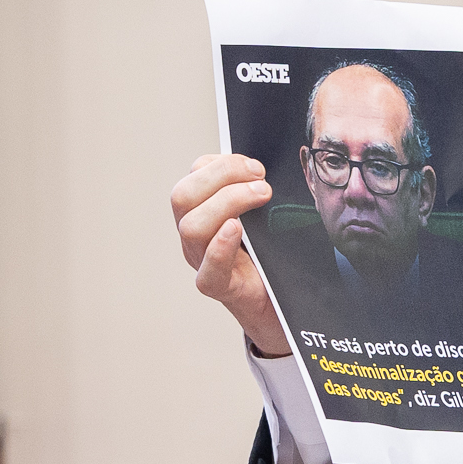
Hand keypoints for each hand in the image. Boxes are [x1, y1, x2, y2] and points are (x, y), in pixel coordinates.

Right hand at [172, 153, 289, 357]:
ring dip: (227, 203)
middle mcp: (195, 234)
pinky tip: (236, 230)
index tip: (255, 165)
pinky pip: (208, 269)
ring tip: (261, 196)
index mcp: (202, 210)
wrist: (278, 300)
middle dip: (222, 177)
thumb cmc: (271, 252)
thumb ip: (258, 192)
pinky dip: (219, 247)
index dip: (220, 164)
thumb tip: (268, 170)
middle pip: (183, 196)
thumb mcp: (265, 215)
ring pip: (191, 227)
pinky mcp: (217, 286)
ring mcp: (201, 260)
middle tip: (260, 179)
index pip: (194, 176)